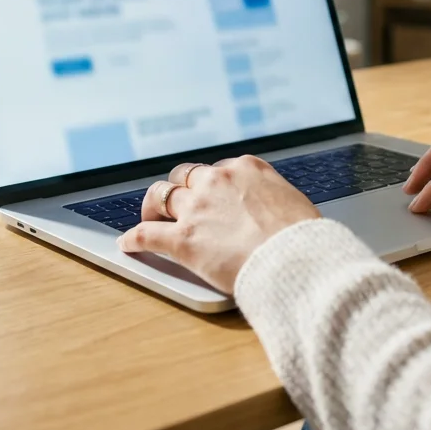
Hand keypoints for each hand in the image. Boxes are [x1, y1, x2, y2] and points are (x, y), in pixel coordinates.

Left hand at [117, 156, 319, 292]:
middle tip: (174, 203)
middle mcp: (217, 181)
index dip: (209, 184)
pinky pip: (147, 235)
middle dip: (178, 189)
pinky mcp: (183, 240)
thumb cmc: (303, 239)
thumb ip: (271, 198)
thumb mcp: (293, 202)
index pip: (217, 169)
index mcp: (246, 168)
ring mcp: (197, 209)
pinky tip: (128, 244)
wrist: (296, 261)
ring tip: (149, 217)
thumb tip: (269, 209)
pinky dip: (133, 239)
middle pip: (184, 177)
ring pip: (160, 197)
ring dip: (152, 207)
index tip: (208, 195)